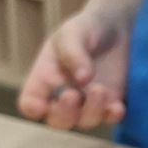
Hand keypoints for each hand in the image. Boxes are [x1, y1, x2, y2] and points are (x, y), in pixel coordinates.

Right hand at [17, 10, 130, 130]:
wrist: (115, 26)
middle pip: (57, 121)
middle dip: (63, 114)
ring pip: (85, 121)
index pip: (30, 102)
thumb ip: (73, 52)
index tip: (40, 105)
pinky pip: (110, 118)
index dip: (32, 108)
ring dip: (91, 111)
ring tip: (99, 89)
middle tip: (71, 95)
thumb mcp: (73, 32)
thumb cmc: (85, 28)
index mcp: (44, 79)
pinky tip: (117, 107)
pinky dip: (112, 116)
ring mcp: (88, 102)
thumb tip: (83, 79)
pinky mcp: (112, 102)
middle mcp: (64, 96)